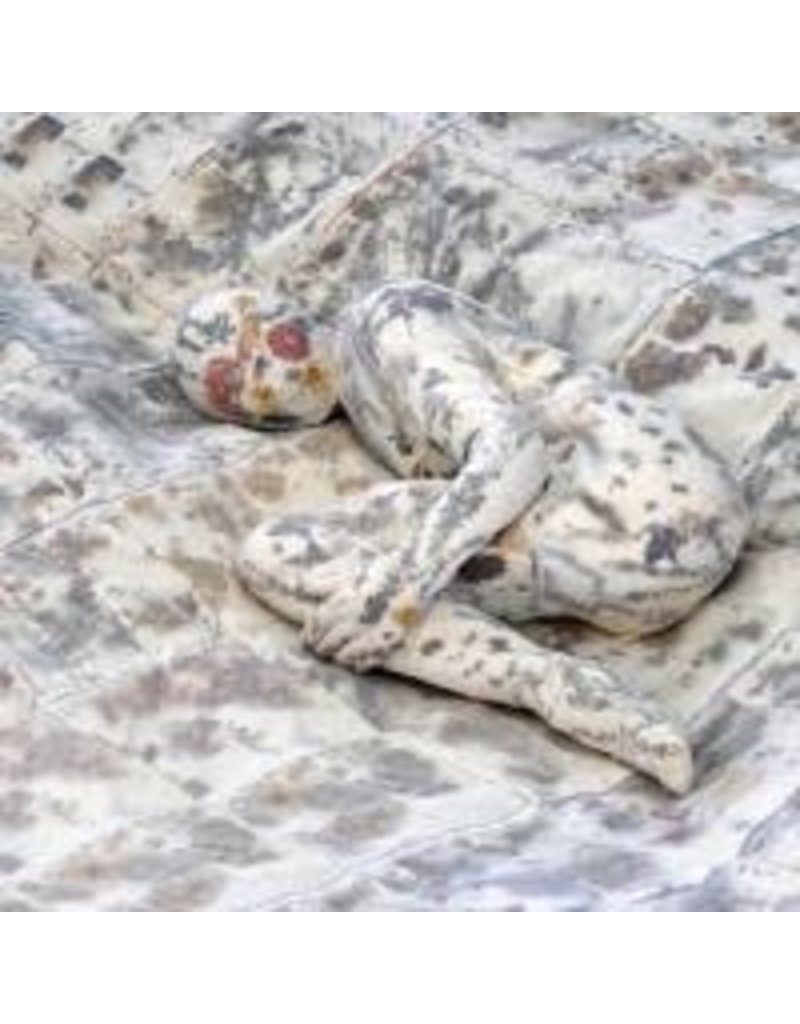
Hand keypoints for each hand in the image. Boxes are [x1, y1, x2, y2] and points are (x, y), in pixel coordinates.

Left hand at [302, 554, 424, 671]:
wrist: (415, 574)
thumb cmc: (380, 570)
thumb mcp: (348, 570)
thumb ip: (322, 580)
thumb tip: (296, 584)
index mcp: (344, 600)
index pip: (317, 624)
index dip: (309, 634)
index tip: (306, 639)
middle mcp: (356, 619)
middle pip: (328, 643)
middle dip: (321, 648)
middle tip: (319, 650)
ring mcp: (373, 631)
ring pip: (345, 655)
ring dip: (338, 657)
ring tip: (336, 656)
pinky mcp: (390, 640)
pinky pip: (369, 661)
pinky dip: (359, 664)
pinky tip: (355, 662)